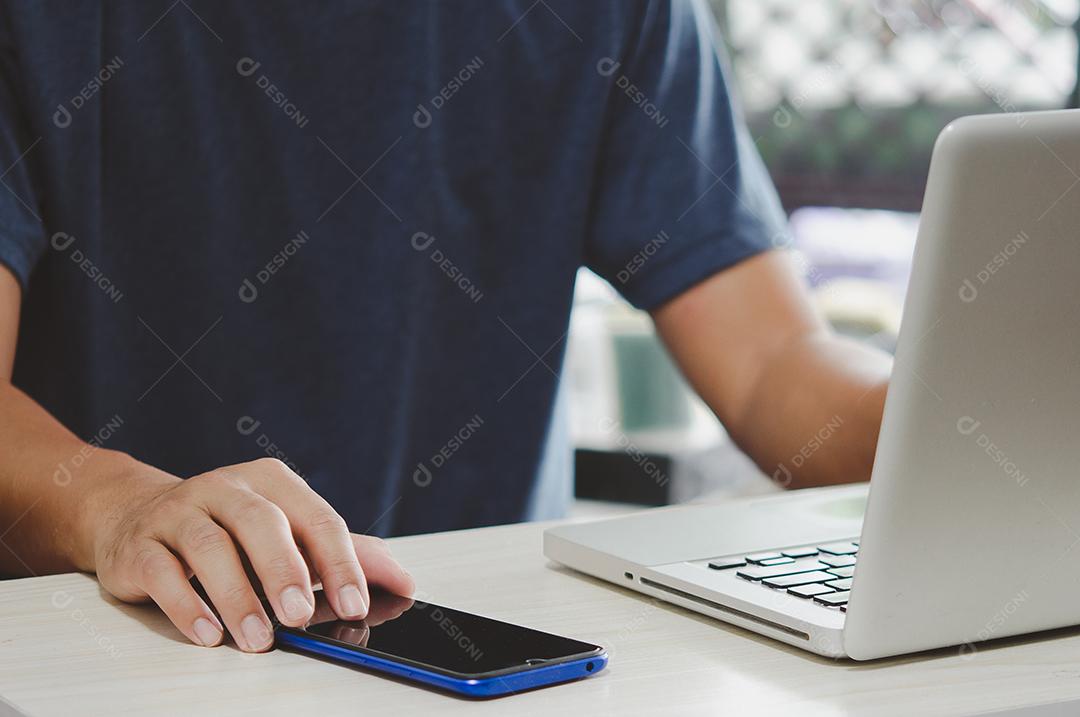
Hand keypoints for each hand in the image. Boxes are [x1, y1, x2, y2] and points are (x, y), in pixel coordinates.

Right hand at [91, 457, 414, 651]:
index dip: (340, 562)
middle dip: (285, 570)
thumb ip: (345, 556)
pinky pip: (161, 571)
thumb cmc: (231, 531)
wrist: (139, 518)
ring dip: (236, 595)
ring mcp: (179, 512)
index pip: (316, 518)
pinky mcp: (140, 544)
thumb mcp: (290, 533)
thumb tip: (404, 582)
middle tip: (300, 615)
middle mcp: (226, 488)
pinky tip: (208, 633)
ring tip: (256, 637)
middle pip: (260, 522)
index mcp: (273, 482)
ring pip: (208, 546)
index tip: (356, 603)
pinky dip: (186, 604)